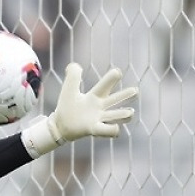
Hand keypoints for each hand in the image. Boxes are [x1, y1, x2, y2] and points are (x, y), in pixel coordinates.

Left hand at [22, 63, 138, 157]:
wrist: (58, 125)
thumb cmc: (66, 106)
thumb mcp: (69, 88)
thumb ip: (72, 76)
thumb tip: (74, 65)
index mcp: (95, 96)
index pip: (106, 84)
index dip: (112, 77)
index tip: (117, 72)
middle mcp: (100, 107)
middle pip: (117, 99)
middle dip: (127, 95)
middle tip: (135, 91)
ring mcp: (98, 119)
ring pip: (117, 116)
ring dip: (125, 114)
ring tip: (130, 113)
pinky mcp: (94, 130)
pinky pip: (108, 130)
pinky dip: (114, 129)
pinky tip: (116, 128)